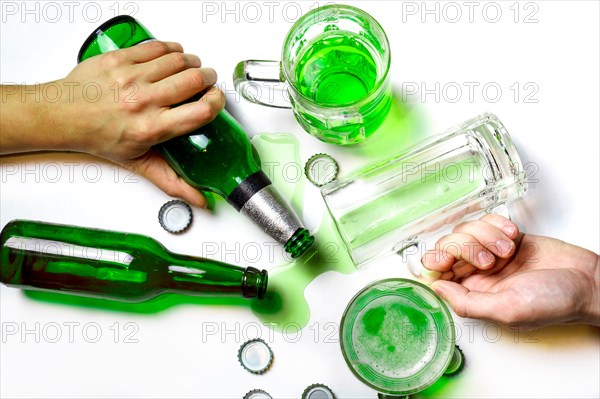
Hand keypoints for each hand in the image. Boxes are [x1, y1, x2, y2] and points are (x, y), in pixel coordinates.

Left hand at [0, 41, 224, 207]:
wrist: (63, 115)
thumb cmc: (99, 137)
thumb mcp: (139, 163)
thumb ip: (173, 182)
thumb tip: (199, 200)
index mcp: (151, 128)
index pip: (200, 111)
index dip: (216, 102)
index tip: (215, 101)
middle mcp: (142, 101)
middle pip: (194, 79)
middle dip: (207, 78)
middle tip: (206, 82)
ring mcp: (131, 77)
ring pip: (178, 60)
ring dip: (191, 62)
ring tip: (191, 69)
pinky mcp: (121, 59)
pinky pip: (157, 47)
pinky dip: (171, 50)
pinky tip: (172, 57)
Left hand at [422, 214, 599, 327]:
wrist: (588, 281)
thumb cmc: (554, 302)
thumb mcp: (507, 310)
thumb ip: (468, 303)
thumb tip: (435, 287)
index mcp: (473, 293)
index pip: (437, 271)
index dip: (437, 260)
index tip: (449, 259)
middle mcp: (477, 272)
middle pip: (448, 246)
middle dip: (466, 247)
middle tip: (491, 260)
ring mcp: (490, 252)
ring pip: (466, 231)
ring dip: (486, 236)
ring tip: (509, 250)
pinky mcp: (505, 236)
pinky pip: (486, 221)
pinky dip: (496, 225)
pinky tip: (513, 237)